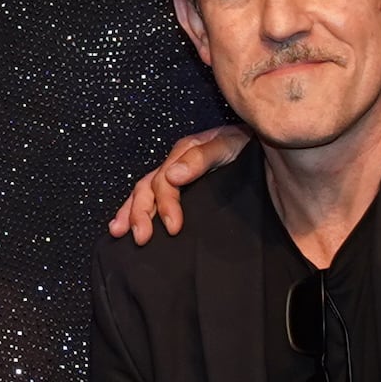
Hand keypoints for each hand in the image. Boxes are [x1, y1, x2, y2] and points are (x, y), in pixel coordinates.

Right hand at [104, 123, 251, 245]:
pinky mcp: (181, 188)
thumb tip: (172, 175)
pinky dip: (137, 211)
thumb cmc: (243, 144)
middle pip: (147, 188)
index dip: (166, 204)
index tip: (173, 227)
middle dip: (139, 213)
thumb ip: (200, 158)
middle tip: (141, 238)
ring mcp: (174, 177)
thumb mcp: (227, 145)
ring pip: (143, 193)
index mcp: (182, 155)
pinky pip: (153, 198)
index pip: (164, 182)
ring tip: (119, 231)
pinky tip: (128, 224)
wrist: (262, 142)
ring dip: (130, 212)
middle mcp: (173, 165)